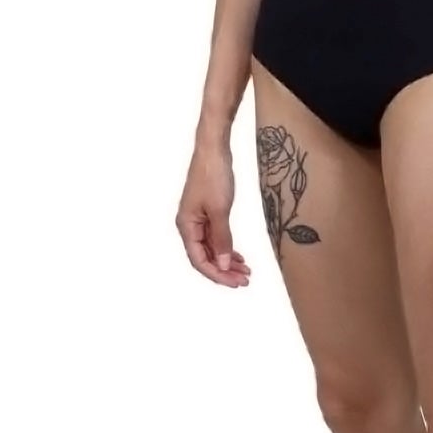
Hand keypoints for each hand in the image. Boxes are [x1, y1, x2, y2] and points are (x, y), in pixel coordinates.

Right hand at [176, 144, 250, 287]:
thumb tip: (222, 264)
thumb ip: (221, 239)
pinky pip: (216, 237)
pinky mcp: (208, 213)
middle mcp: (189, 226)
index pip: (199, 260)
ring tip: (245, 270)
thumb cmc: (213, 175)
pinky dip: (227, 247)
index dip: (217, 274)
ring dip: (227, 261)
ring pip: (212, 248)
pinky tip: (238, 256)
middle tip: (244, 280)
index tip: (235, 282)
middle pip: (205, 257)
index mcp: (186, 226)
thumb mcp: (220, 210)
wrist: (214, 149)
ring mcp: (198, 219)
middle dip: (224, 270)